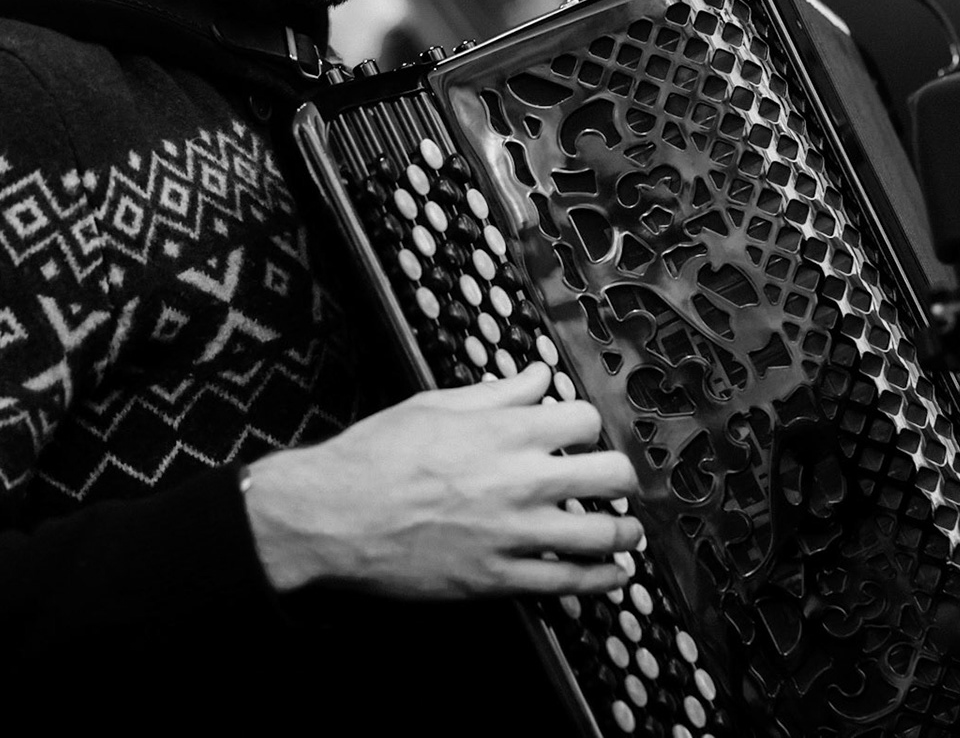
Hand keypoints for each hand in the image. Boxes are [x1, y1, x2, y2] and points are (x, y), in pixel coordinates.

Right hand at [242, 362, 642, 598]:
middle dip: (623, 477)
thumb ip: (497, 393)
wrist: (330, 517)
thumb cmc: (374, 457)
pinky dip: (602, 580)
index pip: (585, 421)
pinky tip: (615, 576)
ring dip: (624, 531)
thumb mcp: (435, 405)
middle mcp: (519, 480)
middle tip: (621, 482)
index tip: (585, 436)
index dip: (589, 426)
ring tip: (628, 531)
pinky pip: (567, 583)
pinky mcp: (496, 578)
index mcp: (505, 431)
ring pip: (601, 534)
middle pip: (611, 475)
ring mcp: (512, 533)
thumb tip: (538, 377)